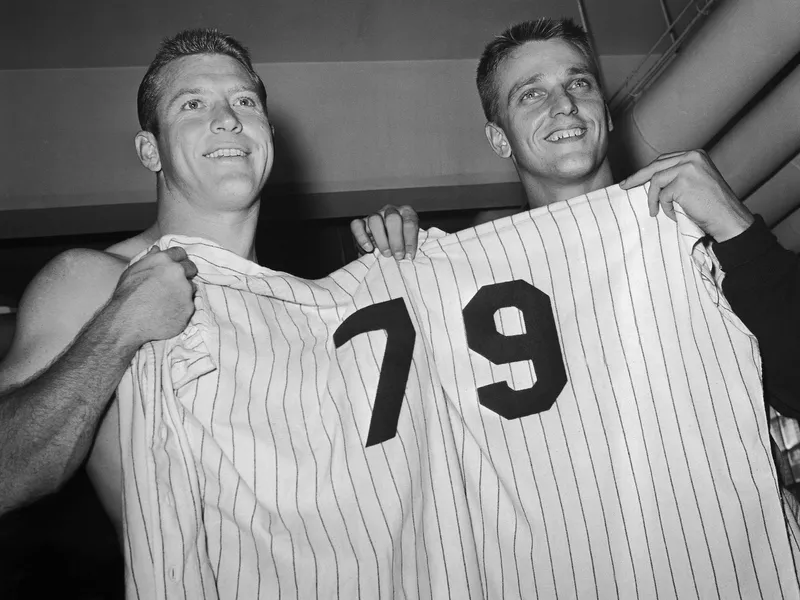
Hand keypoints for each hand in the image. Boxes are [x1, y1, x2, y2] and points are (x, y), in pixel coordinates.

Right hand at [109, 246, 197, 347]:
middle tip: (173, 284)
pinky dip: (181, 308)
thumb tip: (157, 249)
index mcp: (163, 260)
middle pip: (191, 267)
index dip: (177, 259)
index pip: (179, 252)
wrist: (127, 322)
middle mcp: (177, 272)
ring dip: (183, 292)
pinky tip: (168, 313)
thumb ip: (148, 259)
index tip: (175, 266)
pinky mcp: (189, 308)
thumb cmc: (126, 296)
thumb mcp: (132, 272)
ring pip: (191, 287)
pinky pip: (189, 305)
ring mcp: (185, 291)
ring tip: (166, 302)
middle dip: (185, 273)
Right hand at [350, 205, 419, 259]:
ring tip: (386, 254)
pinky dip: (362, 237)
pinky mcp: (361, 223)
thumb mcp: (409, 246)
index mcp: (406, 212)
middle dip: (396, 239)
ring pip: (375, 220)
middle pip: (393, 218)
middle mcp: (391, 211)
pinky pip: (357, 225)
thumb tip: (407, 257)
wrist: (387, 251)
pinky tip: (369, 249)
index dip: (410, 240)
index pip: (409, 222)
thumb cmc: (401, 248)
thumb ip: (409, 249)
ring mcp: (375, 215)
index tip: (409, 256)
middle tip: (398, 256)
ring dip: (381, 239)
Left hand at [620, 149, 754, 241]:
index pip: (664, 161)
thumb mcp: (696, 182)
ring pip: (655, 181)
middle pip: (655, 166)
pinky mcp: (682, 182)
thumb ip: (678, 176)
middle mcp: (692, 157)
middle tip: (624, 186)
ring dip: (654, 200)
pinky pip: (662, 196)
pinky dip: (666, 208)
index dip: (647, 171)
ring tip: (657, 212)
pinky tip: (676, 215)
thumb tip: (651, 181)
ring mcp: (687, 168)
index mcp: (696, 155)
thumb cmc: (712, 206)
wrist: (728, 218)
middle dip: (637, 178)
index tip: (632, 179)